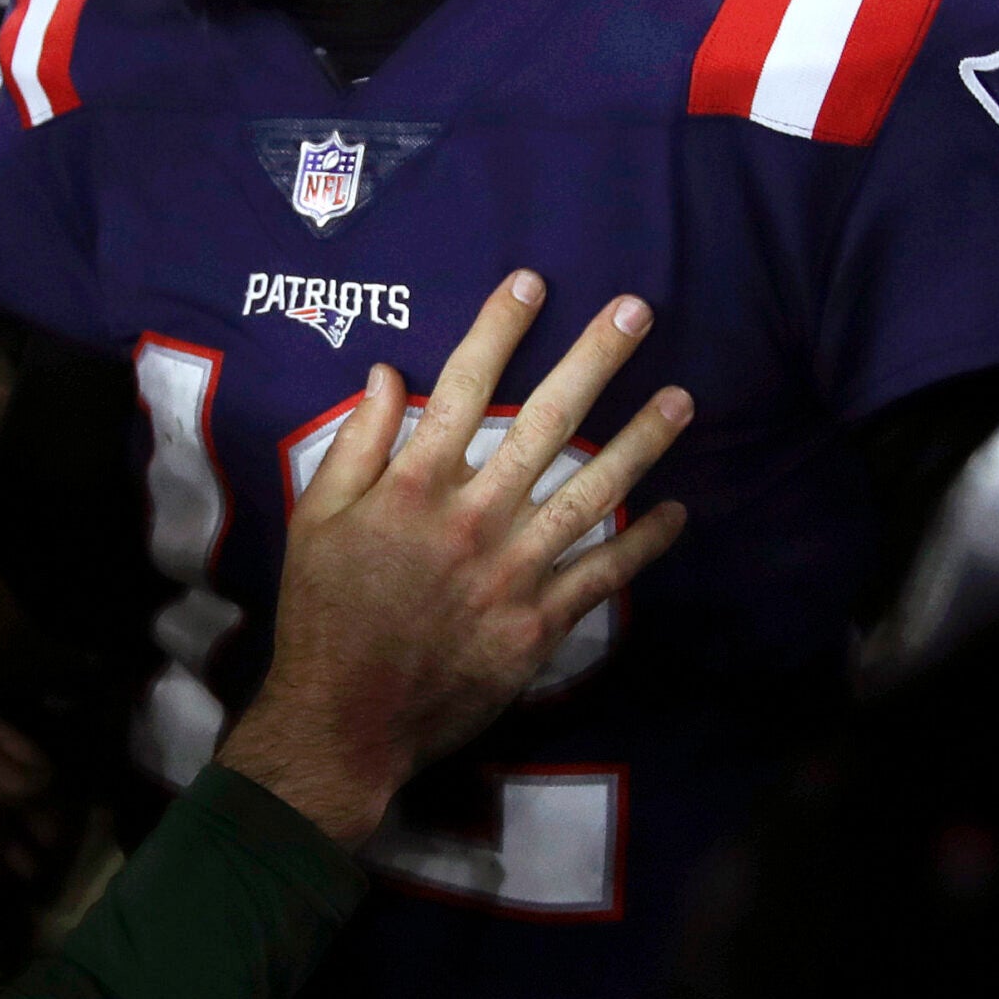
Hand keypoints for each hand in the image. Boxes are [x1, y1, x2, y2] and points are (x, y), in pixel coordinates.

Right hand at [218, 273, 690, 848]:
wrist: (345, 717)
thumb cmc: (324, 612)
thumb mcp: (316, 518)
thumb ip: (356, 444)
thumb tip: (389, 374)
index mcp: (413, 484)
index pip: (465, 384)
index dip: (501, 327)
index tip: (532, 281)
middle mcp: (472, 516)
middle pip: (545, 421)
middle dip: (594, 360)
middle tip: (637, 313)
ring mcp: (512, 571)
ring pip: (591, 491)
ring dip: (642, 441)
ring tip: (682, 399)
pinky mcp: (538, 624)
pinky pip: (603, 575)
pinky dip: (642, 543)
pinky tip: (676, 511)